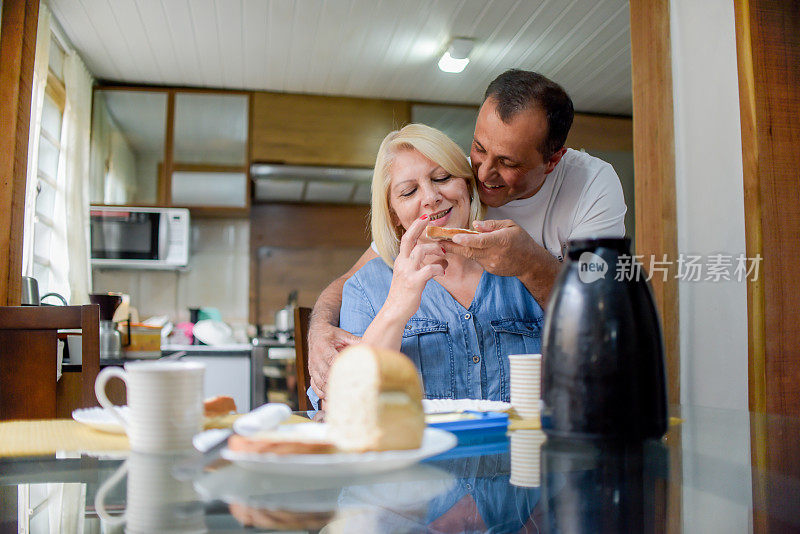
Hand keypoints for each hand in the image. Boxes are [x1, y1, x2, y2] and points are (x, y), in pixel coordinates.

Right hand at [307, 320, 360, 400]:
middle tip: (350, 392)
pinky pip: (314, 385)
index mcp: (324, 348)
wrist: (316, 332)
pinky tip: (330, 397)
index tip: (352, 378)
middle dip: (337, 384)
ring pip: (320, 383)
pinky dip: (321, 392)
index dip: (341, 371)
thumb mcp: (343, 335)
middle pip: (326, 376)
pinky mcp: (311, 372)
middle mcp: (316, 359)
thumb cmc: (332, 334)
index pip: (332, 362)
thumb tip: (370, 346)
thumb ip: (355, 341)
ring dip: (330, 391)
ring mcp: (313, 367)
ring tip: (342, 398)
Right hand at [385, 215, 447, 317]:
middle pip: (409, 239)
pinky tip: (442, 272)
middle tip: (431, 220)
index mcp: (401, 260)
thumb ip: (423, 265)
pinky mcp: (414, 282)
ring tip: (443, 255)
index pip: (406, 239)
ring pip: (420, 251)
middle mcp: (402, 263)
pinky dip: (439, 268)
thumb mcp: (410, 275)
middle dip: (419, 226)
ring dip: (435, 250)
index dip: (415, 227)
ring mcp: (407, 272)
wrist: (394, 311)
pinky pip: (429, 269)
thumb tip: (442, 259)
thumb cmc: (405, 294)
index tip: (424, 217)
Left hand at [443, 219, 560, 305]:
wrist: (530, 262)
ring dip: (456, 249)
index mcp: (501, 240)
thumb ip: (492, 225)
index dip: (467, 240)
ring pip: (470, 255)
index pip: (481, 241)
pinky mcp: (489, 269)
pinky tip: (459, 247)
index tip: (454, 237)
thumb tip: (475, 225)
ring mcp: (491, 264)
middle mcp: (495, 254)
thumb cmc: (521, 240)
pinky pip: (476, 259)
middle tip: (436, 240)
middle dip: (452, 246)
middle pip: (470, 250)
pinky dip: (468, 253)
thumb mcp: (510, 225)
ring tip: (441, 242)